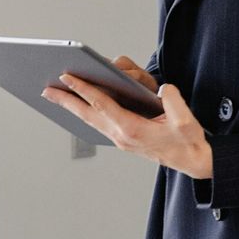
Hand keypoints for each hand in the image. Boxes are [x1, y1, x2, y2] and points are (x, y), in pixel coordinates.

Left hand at [45, 59, 212, 177]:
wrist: (192, 161)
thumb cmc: (188, 141)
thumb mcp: (185, 120)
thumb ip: (173, 101)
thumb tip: (163, 89)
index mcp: (132, 129)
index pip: (102, 105)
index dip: (84, 89)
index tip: (67, 77)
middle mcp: (121, 136)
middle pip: (87, 114)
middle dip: (65, 101)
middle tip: (46, 90)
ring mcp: (120, 139)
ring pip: (90, 120)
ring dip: (72, 107)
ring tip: (55, 95)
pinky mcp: (123, 138)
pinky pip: (98, 123)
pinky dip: (85, 112)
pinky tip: (78, 106)